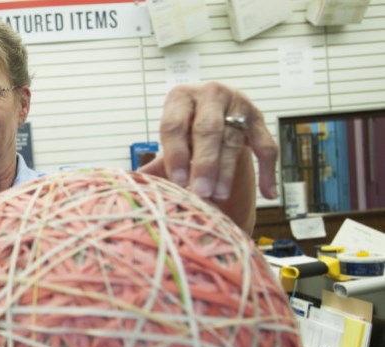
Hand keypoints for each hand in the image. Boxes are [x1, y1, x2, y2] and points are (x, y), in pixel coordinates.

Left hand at [141, 82, 277, 200]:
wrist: (218, 110)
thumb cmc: (187, 128)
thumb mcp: (170, 137)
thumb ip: (156, 161)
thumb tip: (134, 183)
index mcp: (180, 97)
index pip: (175, 125)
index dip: (176, 154)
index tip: (179, 181)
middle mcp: (210, 94)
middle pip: (207, 130)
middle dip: (205, 163)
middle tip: (201, 191)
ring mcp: (238, 104)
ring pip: (234, 140)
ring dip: (227, 171)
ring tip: (219, 196)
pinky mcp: (258, 118)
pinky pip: (266, 146)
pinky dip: (268, 171)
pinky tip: (267, 193)